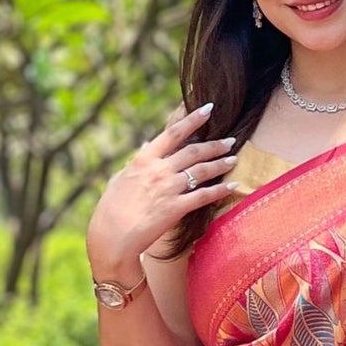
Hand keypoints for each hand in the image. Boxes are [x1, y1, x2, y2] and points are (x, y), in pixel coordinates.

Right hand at [88, 104, 237, 277]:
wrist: (112, 235)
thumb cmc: (111, 209)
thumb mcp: (119, 179)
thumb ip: (136, 162)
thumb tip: (145, 145)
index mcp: (144, 159)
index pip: (173, 133)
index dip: (192, 119)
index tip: (208, 109)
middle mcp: (159, 170)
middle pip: (193, 151)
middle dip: (214, 144)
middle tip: (230, 140)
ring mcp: (168, 188)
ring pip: (201, 170)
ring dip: (220, 163)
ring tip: (234, 159)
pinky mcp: (176, 208)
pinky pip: (204, 196)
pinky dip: (220, 190)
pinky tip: (233, 186)